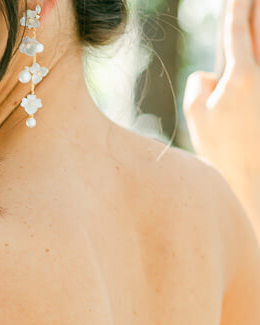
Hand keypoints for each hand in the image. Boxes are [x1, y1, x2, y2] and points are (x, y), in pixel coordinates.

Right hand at [183, 0, 259, 190]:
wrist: (254, 180)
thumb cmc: (223, 153)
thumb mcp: (197, 119)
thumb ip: (198, 87)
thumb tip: (209, 75)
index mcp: (240, 75)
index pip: (238, 27)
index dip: (238, 5)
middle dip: (255, 8)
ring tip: (256, 14)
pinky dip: (256, 57)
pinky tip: (253, 58)